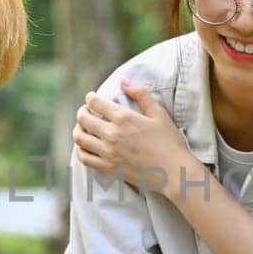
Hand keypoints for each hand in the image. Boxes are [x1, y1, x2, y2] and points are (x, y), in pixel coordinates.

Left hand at [73, 79, 194, 193]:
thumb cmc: (169, 142)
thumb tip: (124, 81)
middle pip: (83, 119)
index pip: (95, 102)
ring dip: (78, 130)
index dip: (90, 97)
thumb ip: (140, 95)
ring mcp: (108, 153)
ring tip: (83, 129)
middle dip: (82, 112)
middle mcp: (112, 135)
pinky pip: (85, 159)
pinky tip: (86, 147)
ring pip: (80, 139)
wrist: (174, 172)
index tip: (92, 98)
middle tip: (85, 111)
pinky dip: (81, 151)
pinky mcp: (108, 169)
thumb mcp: (159, 113)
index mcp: (123, 118)